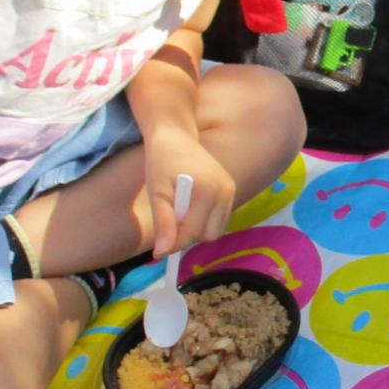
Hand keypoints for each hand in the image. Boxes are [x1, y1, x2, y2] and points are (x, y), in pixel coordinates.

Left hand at [145, 130, 236, 258]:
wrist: (175, 134)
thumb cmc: (161, 160)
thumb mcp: (157, 192)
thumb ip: (163, 223)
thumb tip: (162, 253)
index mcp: (207, 190)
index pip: (193, 233)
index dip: (174, 242)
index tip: (158, 245)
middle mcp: (225, 191)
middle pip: (208, 235)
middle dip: (187, 235)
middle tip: (170, 219)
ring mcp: (231, 190)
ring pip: (216, 231)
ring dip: (196, 229)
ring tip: (179, 211)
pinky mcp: (231, 189)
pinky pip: (220, 219)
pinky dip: (204, 221)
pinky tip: (190, 206)